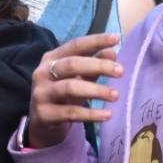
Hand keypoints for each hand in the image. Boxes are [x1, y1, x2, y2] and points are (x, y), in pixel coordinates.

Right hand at [23, 33, 122, 149]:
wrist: (42, 124)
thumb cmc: (63, 95)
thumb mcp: (79, 78)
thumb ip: (94, 66)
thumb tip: (111, 53)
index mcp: (51, 58)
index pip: (75, 45)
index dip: (95, 41)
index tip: (116, 38)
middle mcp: (42, 73)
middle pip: (72, 64)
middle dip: (98, 66)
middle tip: (121, 71)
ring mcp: (41, 94)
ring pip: (70, 88)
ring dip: (96, 90)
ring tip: (116, 95)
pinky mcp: (43, 114)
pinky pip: (71, 113)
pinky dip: (91, 114)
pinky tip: (107, 114)